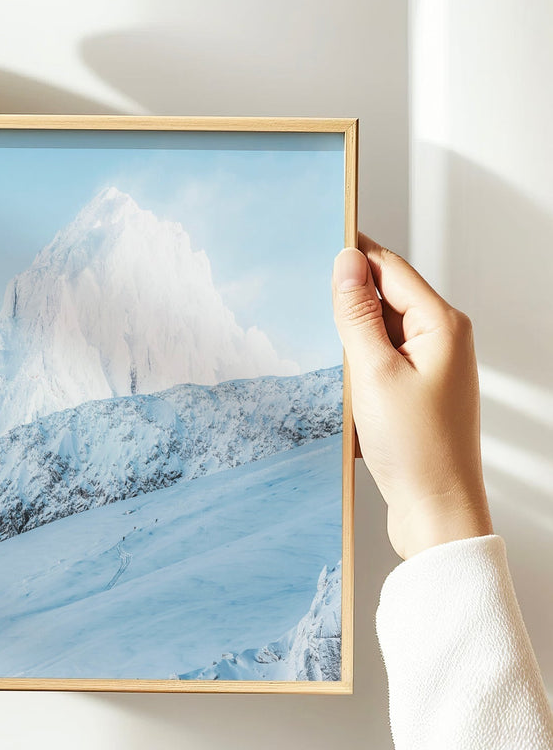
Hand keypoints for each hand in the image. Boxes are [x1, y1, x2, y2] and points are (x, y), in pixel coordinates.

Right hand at [332, 234, 492, 559]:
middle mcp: (443, 339)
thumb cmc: (416, 448)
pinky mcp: (417, 391)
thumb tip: (346, 263)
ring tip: (327, 357)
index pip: (389, 268)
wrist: (436, 510)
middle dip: (347, 299)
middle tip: (307, 303)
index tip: (316, 238)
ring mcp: (431, 366)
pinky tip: (340, 384)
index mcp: (442, 325)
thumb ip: (358, 314)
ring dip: (350, 338)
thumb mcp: (374, 374)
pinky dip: (357, 365)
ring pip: (379, 331)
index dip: (352, 253)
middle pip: (385, 296)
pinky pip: (381, 360)